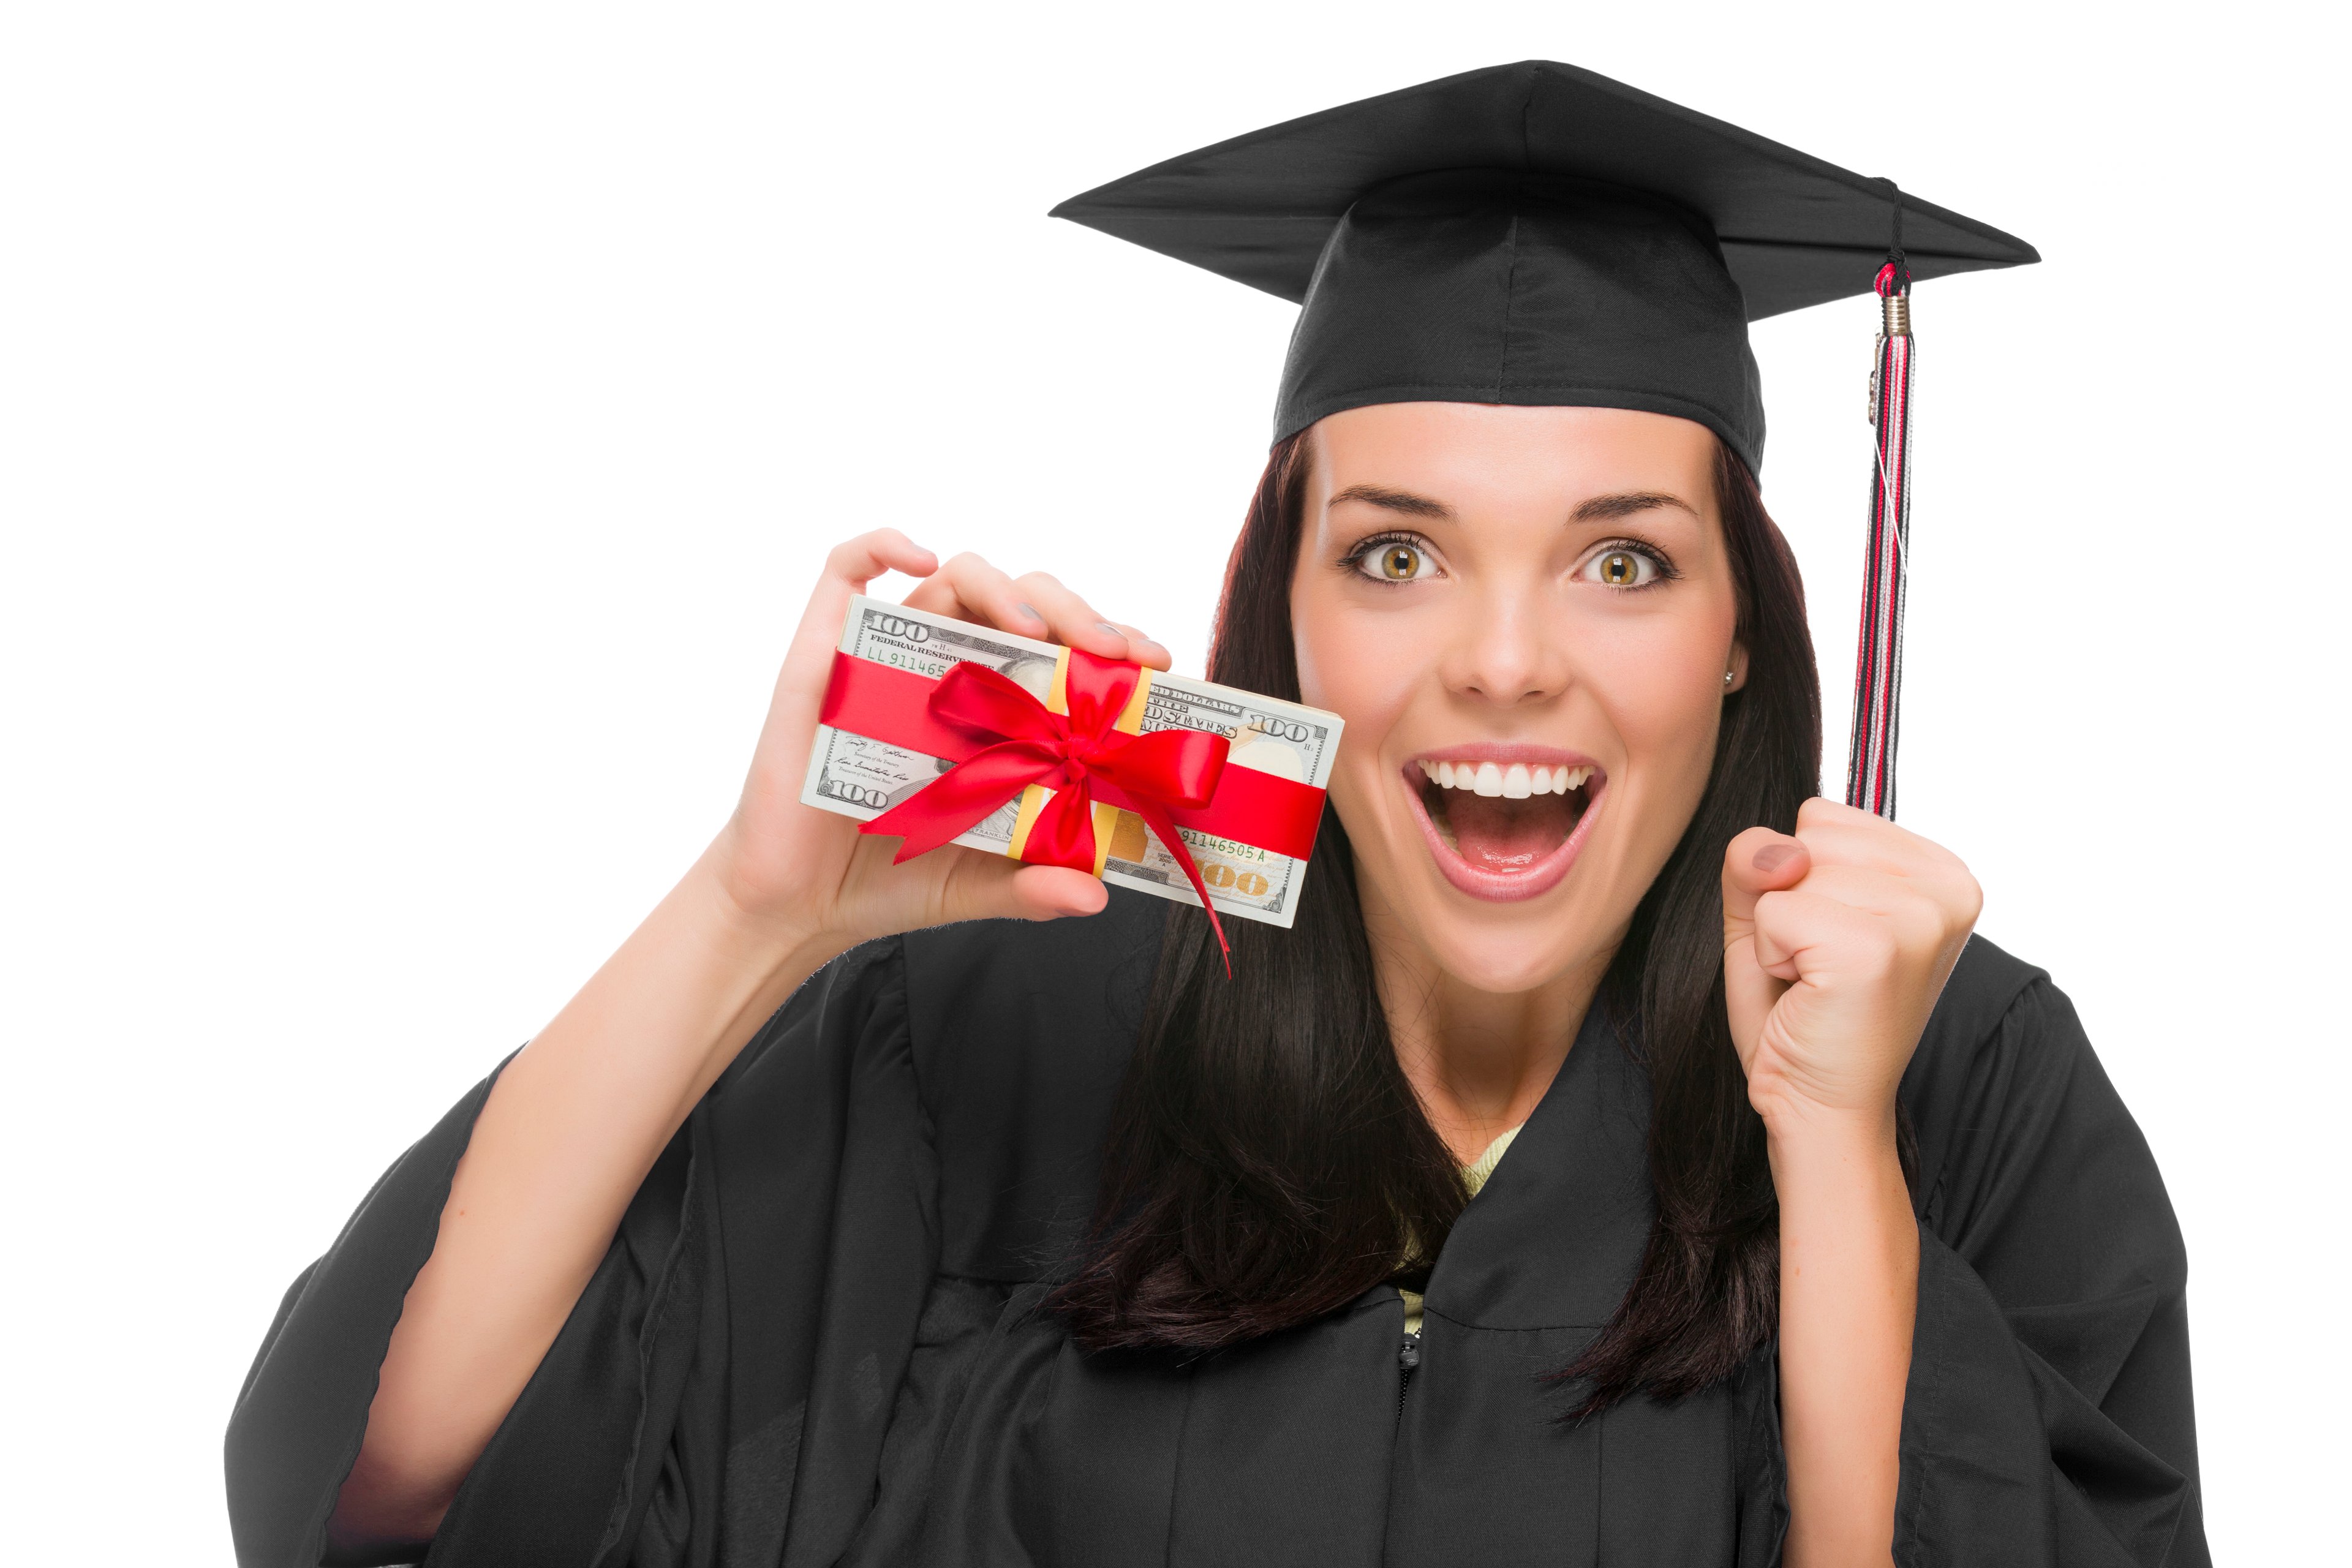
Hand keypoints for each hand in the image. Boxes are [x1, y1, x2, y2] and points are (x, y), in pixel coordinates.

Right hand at [709, 533, 1173, 954]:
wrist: (797, 903)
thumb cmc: (890, 878)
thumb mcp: (981, 885)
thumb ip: (1034, 886)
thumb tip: (1094, 897)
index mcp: (997, 711)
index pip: (1064, 651)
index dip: (1111, 644)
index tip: (1153, 665)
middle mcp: (949, 672)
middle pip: (1021, 603)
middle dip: (1075, 613)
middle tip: (1112, 653)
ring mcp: (887, 657)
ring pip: (954, 577)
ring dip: (1004, 588)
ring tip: (1035, 632)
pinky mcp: (823, 653)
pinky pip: (846, 569)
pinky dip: (882, 545)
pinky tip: (919, 558)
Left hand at [1720, 798, 1980, 1131]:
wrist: (1816, 1104)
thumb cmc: (1799, 1010)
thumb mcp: (1768, 909)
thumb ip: (1759, 854)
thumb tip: (1782, 851)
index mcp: (1940, 869)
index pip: (1823, 816)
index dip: (1800, 879)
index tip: (1829, 937)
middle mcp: (1949, 885)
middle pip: (1807, 837)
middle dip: (1789, 902)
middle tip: (1818, 967)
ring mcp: (1920, 916)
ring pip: (1789, 870)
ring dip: (1779, 931)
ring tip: (1816, 979)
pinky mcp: (1878, 949)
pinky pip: (1774, 911)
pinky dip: (1771, 954)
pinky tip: (1808, 993)